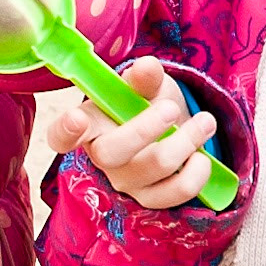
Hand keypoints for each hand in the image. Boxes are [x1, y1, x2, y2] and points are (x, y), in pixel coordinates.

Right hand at [44, 59, 219, 209]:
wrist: (172, 129)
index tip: (78, 117)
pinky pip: (174, 193)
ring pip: (152, 169)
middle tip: (172, 108)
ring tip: (205, 122)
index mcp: (90, 125)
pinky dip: (196, 173)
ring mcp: (126, 182)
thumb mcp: (145, 85)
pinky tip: (203, 157)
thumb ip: (144, 78)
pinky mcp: (152, 198)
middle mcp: (102, 157)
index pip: (61, 136)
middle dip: (144, 129)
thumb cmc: (148, 103)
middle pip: (110, 154)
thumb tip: (148, 66)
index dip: (65, 131)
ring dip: (186, 142)